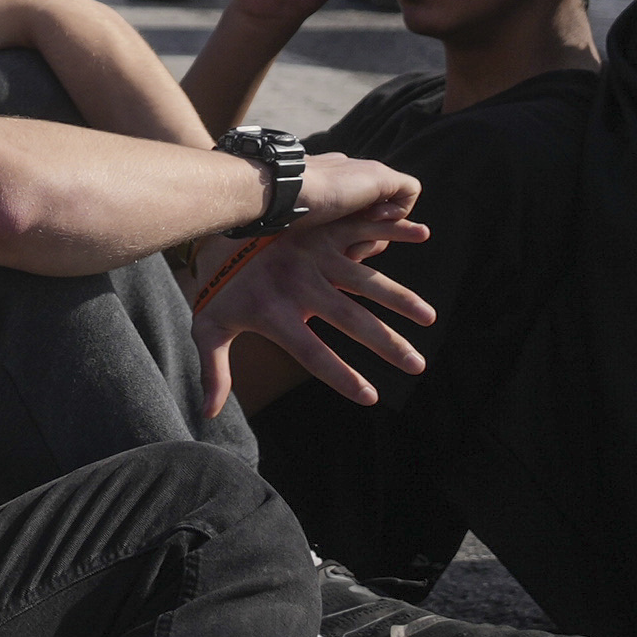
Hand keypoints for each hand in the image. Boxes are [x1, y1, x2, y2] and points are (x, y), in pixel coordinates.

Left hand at [199, 196, 431, 413]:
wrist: (211, 221)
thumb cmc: (215, 281)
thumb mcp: (208, 325)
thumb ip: (215, 370)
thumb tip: (207, 415)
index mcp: (275, 312)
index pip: (312, 352)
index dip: (340, 376)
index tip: (371, 397)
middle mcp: (300, 285)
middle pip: (351, 320)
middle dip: (387, 345)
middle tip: (418, 367)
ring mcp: (314, 255)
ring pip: (365, 280)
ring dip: (400, 298)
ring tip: (428, 318)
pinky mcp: (322, 229)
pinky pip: (363, 230)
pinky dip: (393, 230)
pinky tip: (422, 234)